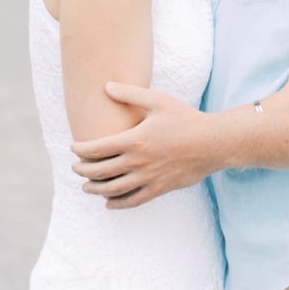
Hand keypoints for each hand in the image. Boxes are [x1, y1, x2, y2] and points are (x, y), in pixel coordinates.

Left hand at [70, 84, 217, 208]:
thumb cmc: (186, 119)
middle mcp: (138, 162)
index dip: (81, 150)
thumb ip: (130, 94)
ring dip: (96, 189)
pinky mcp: (161, 188)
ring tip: (86, 187)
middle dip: (83, 170)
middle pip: (100, 171)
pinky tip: (109, 203)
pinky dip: (119, 203)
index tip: (74, 149)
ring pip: (114, 189)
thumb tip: (105, 86)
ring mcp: (149, 177)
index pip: (97, 149)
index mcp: (134, 140)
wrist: (214, 143)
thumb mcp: (158, 100)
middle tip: (75, 168)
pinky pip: (135, 200)